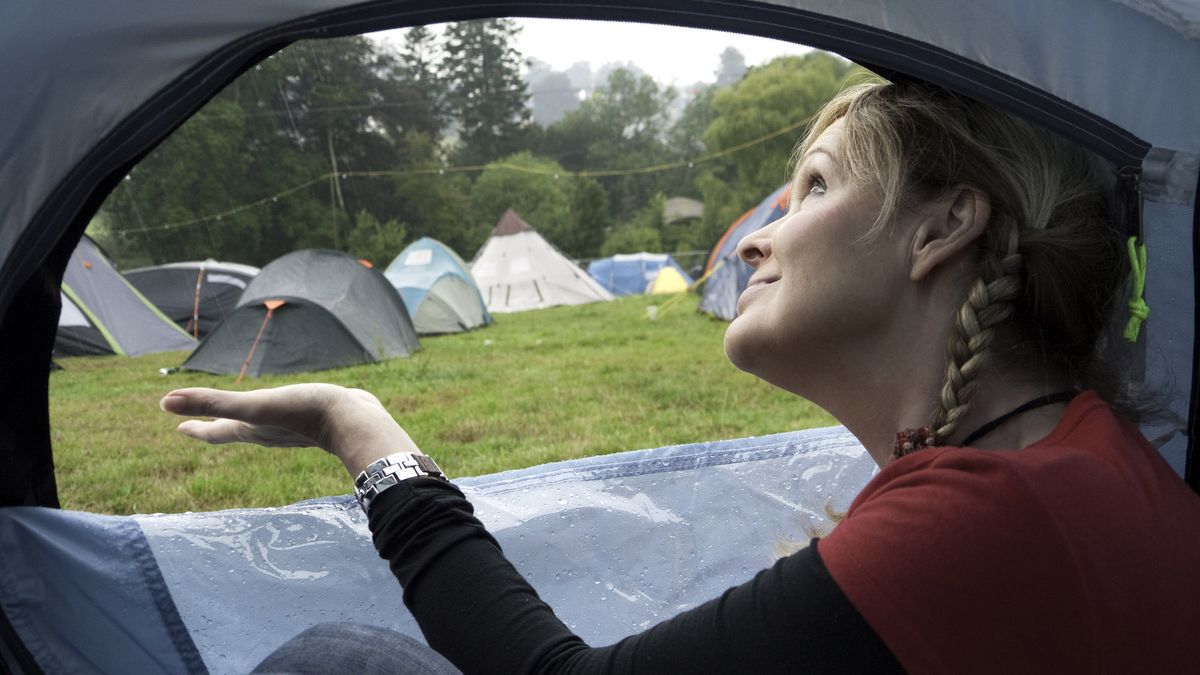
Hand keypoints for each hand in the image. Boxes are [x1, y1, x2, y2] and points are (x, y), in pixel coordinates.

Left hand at [159, 384, 420, 475]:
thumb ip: (212, 403)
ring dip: (247, 421)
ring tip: (244, 417)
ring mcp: (293, 428)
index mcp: (252, 430)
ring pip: (262, 425)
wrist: (355, 422)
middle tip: (200, 424)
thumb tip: (164, 402)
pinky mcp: (314, 418)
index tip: (180, 427)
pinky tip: (289, 405)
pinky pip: (288, 416)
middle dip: (217, 426)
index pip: (216, 432)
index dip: (196, 428)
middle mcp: (270, 432)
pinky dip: (278, 412)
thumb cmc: (304, 413)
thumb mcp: (254, 406)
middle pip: (236, 430)